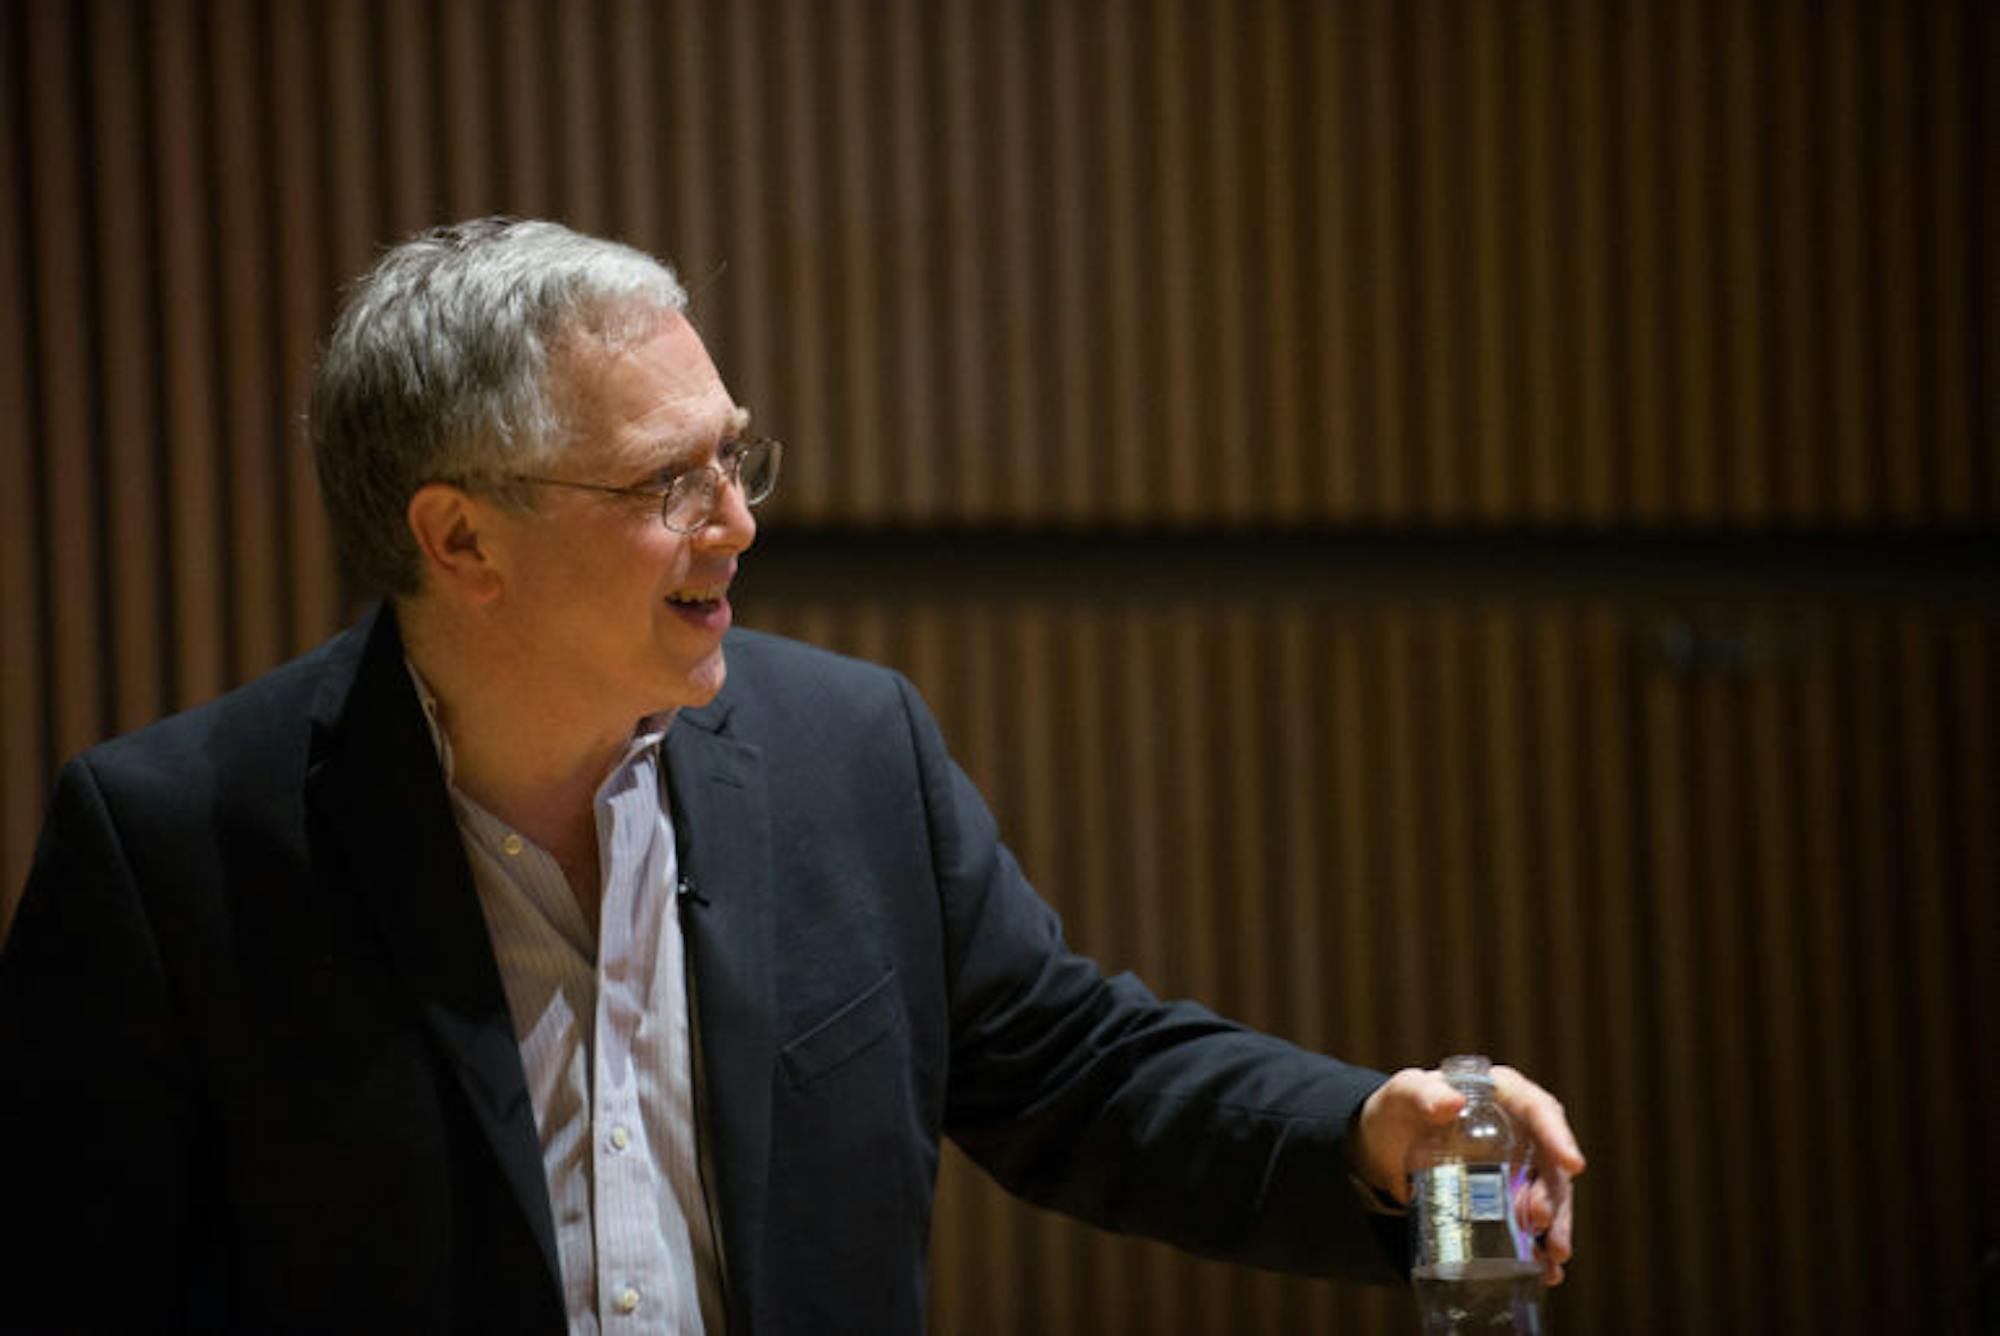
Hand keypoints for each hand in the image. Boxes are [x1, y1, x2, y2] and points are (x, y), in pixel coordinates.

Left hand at [1352, 1064, 1586, 1285]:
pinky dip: (1541, 1246)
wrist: (1385, 1146)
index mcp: (1503, 1094)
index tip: (1572, 1165)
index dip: (1559, 1136)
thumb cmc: (1397, 1109)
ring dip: (1555, 1228)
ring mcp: (1518, 1164)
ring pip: (1549, 1196)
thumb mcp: (1401, 1095)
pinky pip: (1533, 1220)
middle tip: (1538, 1222)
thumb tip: (1451, 1102)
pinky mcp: (1509, 1195)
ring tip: (1551, 1260)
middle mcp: (1520, 1128)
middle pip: (1550, 1162)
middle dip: (1554, 1196)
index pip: (1539, 1110)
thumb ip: (1419, 1093)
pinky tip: (1545, 1272)